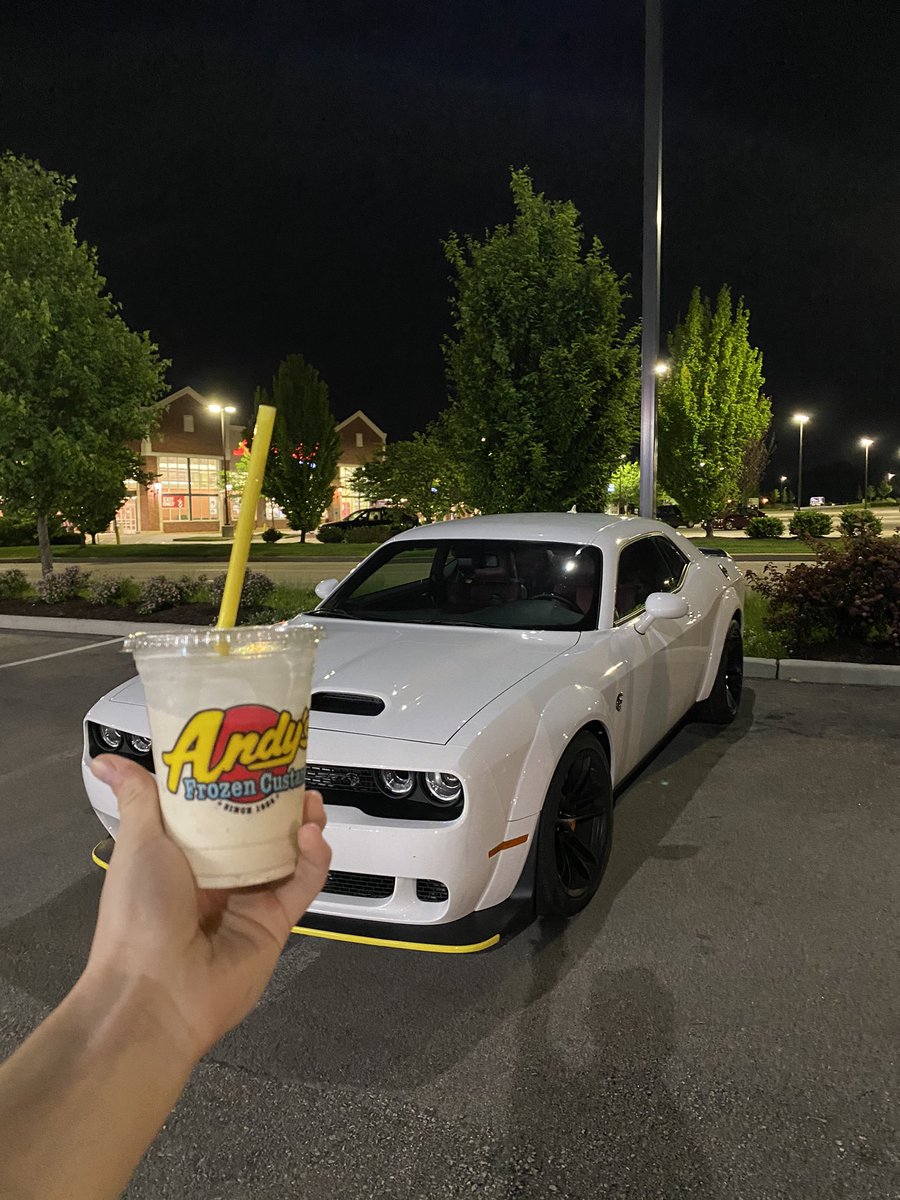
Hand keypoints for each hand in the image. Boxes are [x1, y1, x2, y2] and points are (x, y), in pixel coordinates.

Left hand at [85, 755, 330, 1060]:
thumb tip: (108, 760)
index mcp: (184, 856)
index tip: (253, 752)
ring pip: (290, 852)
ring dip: (304, 823)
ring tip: (309, 799)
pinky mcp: (277, 922)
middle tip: (291, 774)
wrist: (155, 991)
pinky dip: (314, 857)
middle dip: (279, 800)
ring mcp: (250, 899)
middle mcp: (220, 876)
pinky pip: (304, 883)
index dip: (239, 782)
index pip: (219, 811)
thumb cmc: (137, 916)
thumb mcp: (138, 844)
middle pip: (260, 829)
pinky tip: (311, 834)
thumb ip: (140, 798)